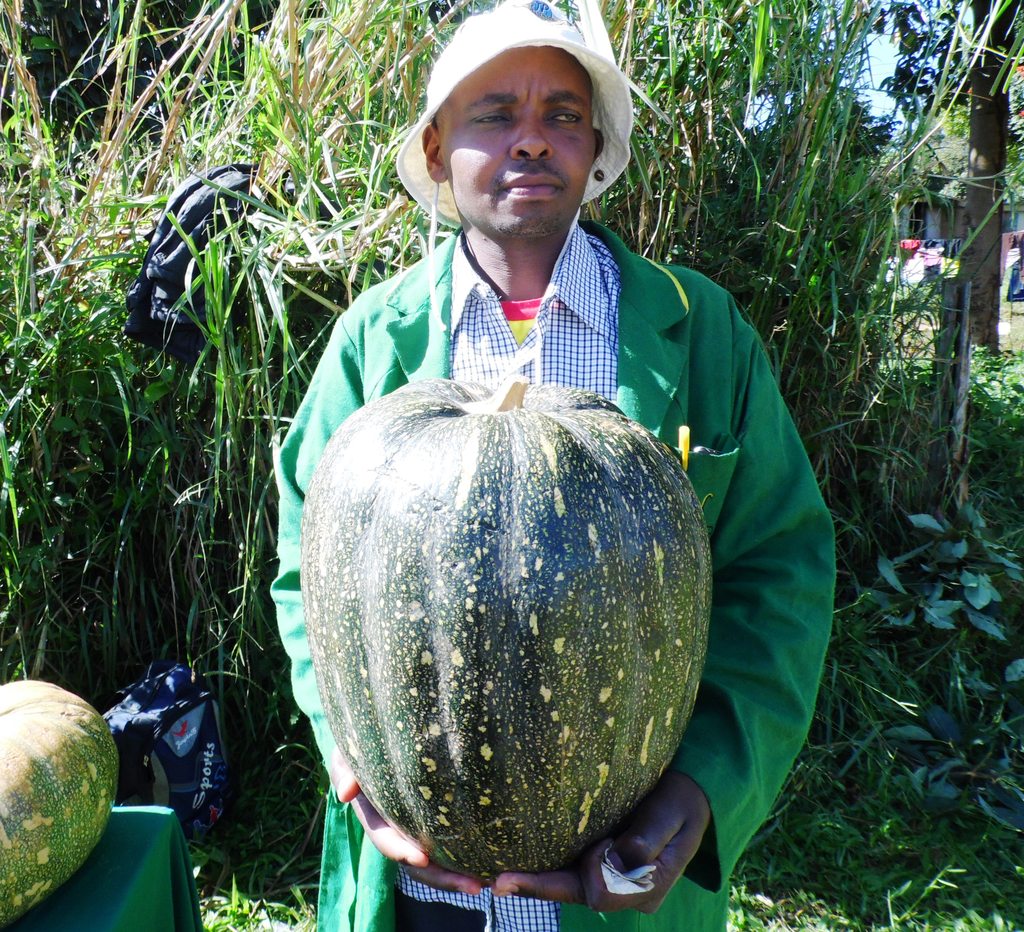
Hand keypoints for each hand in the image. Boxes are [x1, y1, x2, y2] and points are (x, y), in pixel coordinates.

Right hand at [329, 748, 484, 894]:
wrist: (380, 740)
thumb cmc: (363, 745)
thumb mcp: (348, 753)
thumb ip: (344, 769)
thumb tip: (345, 793)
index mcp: (375, 817)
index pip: (386, 839)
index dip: (401, 851)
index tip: (422, 858)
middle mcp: (396, 830)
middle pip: (416, 863)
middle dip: (441, 876)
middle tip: (472, 885)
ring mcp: (415, 831)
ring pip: (434, 863)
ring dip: (456, 876)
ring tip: (483, 883)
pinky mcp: (435, 824)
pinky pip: (447, 847)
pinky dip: (463, 859)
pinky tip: (488, 865)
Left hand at [490, 770, 710, 913]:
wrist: (690, 795)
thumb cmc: (680, 799)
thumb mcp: (671, 812)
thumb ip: (648, 835)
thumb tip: (617, 860)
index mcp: (647, 886)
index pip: (600, 891)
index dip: (585, 871)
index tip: (584, 849)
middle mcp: (627, 893)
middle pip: (574, 894)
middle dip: (539, 885)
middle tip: (498, 880)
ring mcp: (613, 882)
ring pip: (567, 886)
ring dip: (538, 879)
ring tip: (499, 875)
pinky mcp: (602, 867)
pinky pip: (569, 873)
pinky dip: (545, 870)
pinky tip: (514, 868)